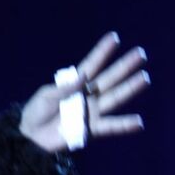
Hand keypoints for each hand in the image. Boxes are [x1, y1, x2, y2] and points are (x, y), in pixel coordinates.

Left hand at [19, 32, 149, 152]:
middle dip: (124, 66)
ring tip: (144, 78)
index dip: (102, 52)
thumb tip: (83, 75)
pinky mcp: (91, 129)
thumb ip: (64, 88)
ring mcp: (91, 112)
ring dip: (130, 88)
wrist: (30, 137)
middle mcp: (86, 96)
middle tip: (140, 54)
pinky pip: (111, 126)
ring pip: (115, 98)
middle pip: (109, 78)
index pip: (91, 65)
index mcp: (73, 84)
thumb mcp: (45, 96)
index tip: (114, 37)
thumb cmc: (35, 112)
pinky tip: (139, 122)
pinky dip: (125, 125)